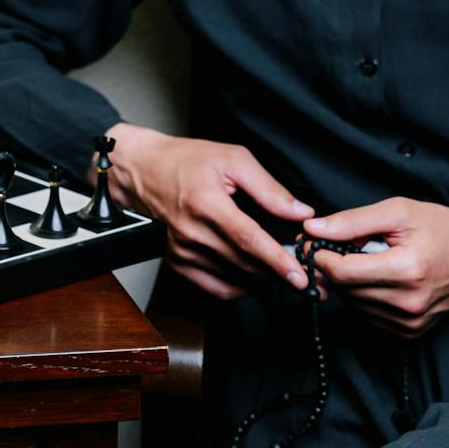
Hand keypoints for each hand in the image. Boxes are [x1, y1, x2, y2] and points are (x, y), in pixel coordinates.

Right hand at [106, 123, 312, 299]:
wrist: (144, 170)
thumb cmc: (187, 161)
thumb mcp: (233, 160)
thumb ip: (270, 189)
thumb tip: (300, 212)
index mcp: (206, 202)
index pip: (248, 239)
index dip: (276, 260)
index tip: (299, 276)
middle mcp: (191, 231)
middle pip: (243, 264)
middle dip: (278, 275)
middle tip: (304, 276)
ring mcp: (182, 249)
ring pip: (232, 279)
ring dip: (261, 281)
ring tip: (281, 274)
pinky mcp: (178, 261)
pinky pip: (214, 287)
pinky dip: (239, 288)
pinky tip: (254, 278)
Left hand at [306, 199, 448, 337]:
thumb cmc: (443, 228)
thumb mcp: (398, 212)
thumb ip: (351, 222)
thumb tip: (313, 229)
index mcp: (407, 270)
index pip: (341, 272)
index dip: (320, 256)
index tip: (314, 242)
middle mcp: (409, 302)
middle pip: (344, 289)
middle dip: (335, 266)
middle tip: (344, 246)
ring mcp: (411, 322)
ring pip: (353, 304)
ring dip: (351, 282)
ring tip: (371, 260)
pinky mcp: (411, 332)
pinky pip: (368, 316)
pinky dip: (365, 297)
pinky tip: (382, 279)